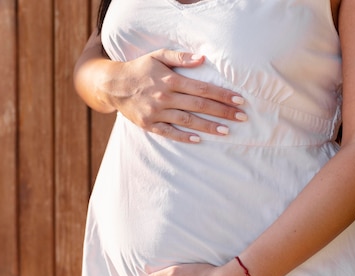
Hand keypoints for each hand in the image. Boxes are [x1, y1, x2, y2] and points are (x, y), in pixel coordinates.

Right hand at [99, 49, 247, 142]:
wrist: (113, 85)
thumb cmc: (140, 68)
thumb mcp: (158, 56)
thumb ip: (180, 58)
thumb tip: (202, 59)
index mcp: (170, 80)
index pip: (202, 89)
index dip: (222, 95)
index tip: (239, 100)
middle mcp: (164, 97)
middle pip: (199, 106)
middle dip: (222, 111)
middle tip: (242, 117)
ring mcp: (156, 112)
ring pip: (187, 121)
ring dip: (208, 126)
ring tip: (226, 131)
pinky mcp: (149, 124)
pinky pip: (169, 133)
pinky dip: (183, 137)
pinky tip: (198, 140)